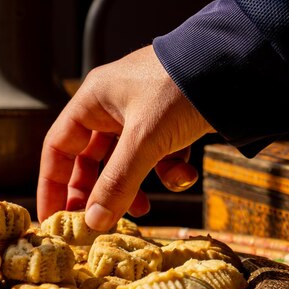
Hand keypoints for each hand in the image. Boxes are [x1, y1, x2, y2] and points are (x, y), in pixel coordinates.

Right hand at [36, 45, 214, 230]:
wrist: (236, 67)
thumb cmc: (180, 88)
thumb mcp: (144, 139)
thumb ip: (117, 183)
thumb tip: (95, 222)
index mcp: (93, 100)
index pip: (58, 147)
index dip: (52, 184)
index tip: (53, 218)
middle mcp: (113, 107)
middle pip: (91, 160)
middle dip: (97, 191)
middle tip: (98, 222)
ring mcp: (142, 116)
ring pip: (126, 164)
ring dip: (135, 187)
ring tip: (145, 208)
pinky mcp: (168, 125)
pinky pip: (157, 158)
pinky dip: (168, 171)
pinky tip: (185, 174)